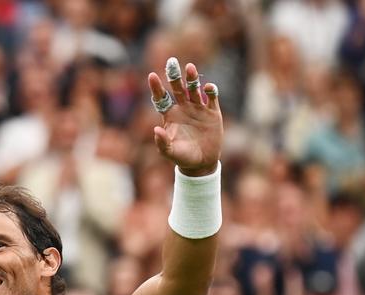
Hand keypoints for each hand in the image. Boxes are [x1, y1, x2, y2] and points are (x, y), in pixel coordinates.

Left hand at [147, 58, 222, 175]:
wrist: (202, 163)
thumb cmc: (182, 157)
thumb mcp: (170, 152)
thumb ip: (162, 142)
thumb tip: (156, 129)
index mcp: (170, 115)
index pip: (161, 98)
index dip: (156, 87)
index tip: (152, 75)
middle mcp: (183, 108)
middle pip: (178, 88)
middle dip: (174, 75)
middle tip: (172, 61)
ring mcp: (198, 109)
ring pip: (194, 89)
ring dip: (192, 78)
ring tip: (190, 67)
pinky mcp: (212, 112)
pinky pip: (212, 98)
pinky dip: (211, 91)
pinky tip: (208, 88)